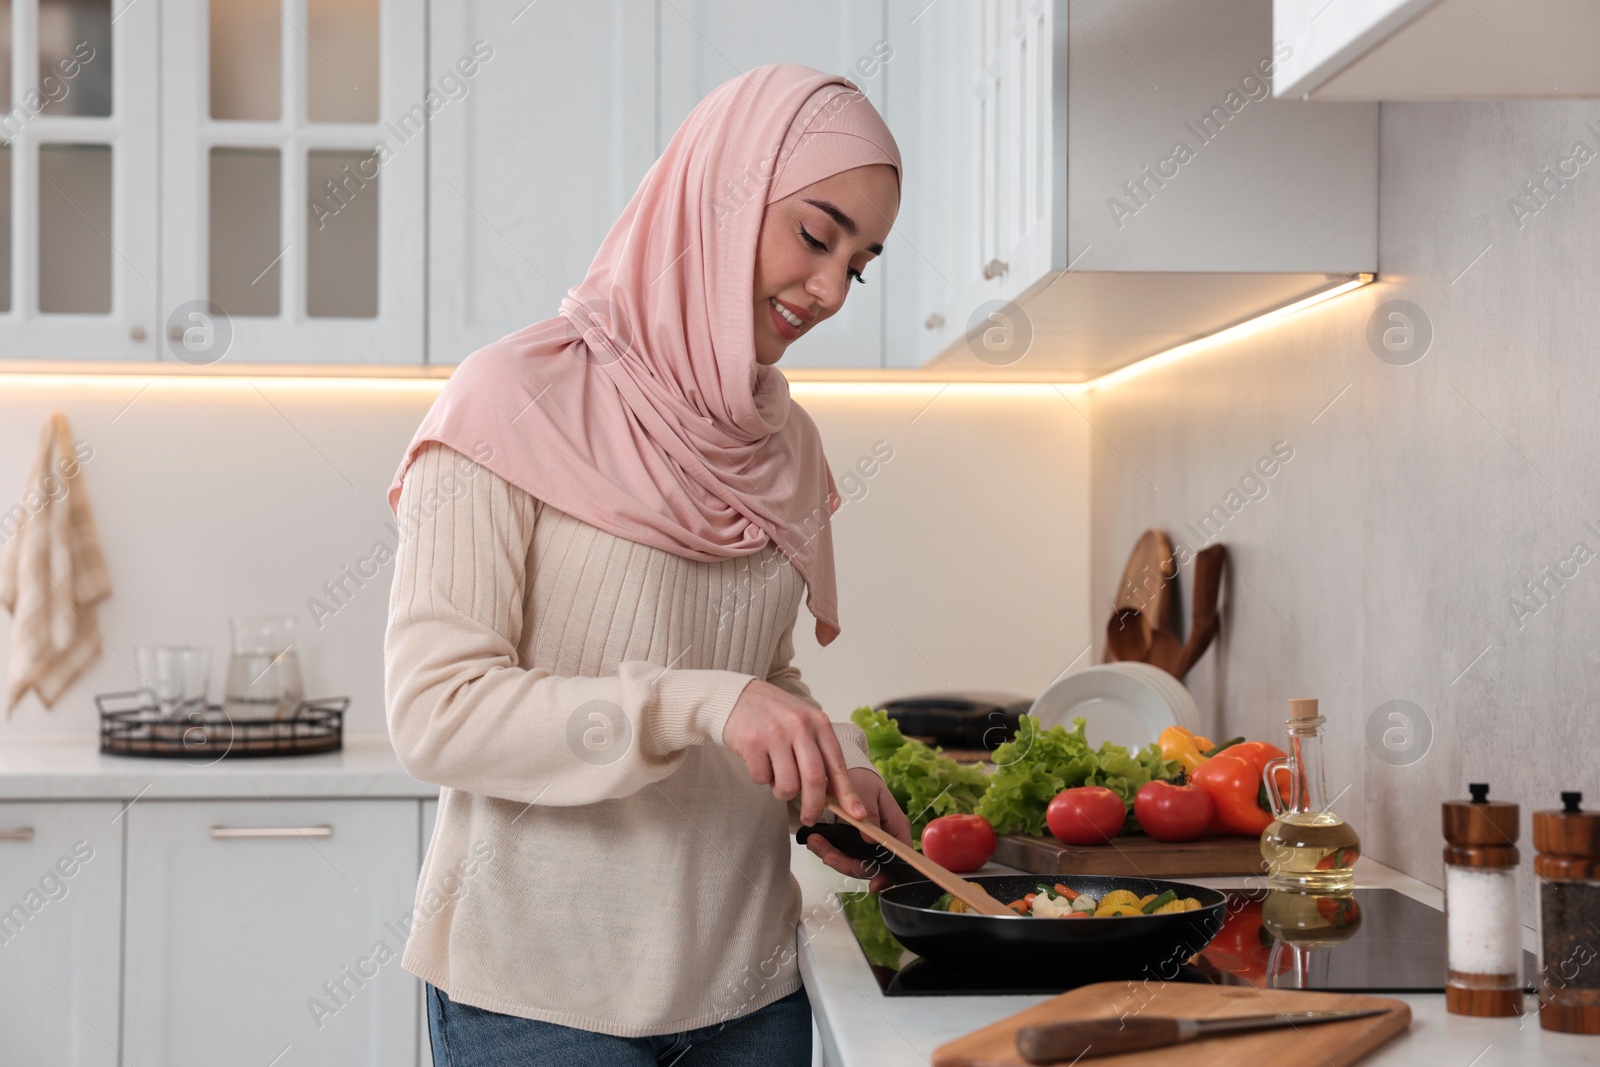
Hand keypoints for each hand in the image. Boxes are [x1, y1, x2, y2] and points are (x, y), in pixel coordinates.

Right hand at [722, 680, 866, 826]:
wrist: (737, 696)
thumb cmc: (775, 716)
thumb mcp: (804, 724)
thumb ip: (819, 753)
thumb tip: (834, 794)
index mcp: (819, 723)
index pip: (837, 764)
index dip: (848, 793)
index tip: (858, 815)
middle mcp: (800, 726)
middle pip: (814, 779)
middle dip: (814, 806)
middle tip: (809, 818)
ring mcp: (775, 733)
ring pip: (787, 785)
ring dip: (782, 791)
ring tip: (775, 775)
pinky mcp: (752, 742)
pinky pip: (762, 779)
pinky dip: (761, 778)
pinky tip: (758, 761)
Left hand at [805, 767, 912, 893]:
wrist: (849, 778)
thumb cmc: (865, 783)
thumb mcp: (867, 792)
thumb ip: (870, 813)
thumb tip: (870, 839)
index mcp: (896, 829)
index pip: (900, 858)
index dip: (888, 874)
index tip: (873, 883)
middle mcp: (884, 842)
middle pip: (873, 866)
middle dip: (849, 864)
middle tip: (827, 855)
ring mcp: (867, 846)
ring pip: (855, 864)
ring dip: (835, 858)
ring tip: (815, 843)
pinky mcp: (852, 846)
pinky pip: (843, 855)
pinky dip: (829, 851)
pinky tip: (816, 843)